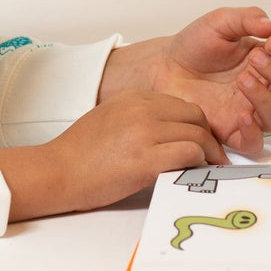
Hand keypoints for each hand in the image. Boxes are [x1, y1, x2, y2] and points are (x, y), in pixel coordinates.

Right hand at [0, 91, 226, 220]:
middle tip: (212, 156)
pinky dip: (198, 163)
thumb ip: (140, 118)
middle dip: (208, 137)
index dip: (195, 124)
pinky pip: (190, 154)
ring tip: (208, 168)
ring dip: (208, 153)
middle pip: (195, 116)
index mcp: (133, 97)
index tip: (201, 140)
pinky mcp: (147, 159)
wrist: (58, 172)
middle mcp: (141, 109)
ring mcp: (145, 133)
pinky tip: (193, 173)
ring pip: (198, 135)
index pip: (181, 105)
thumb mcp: (111, 119)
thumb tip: (169, 132)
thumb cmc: (80, 154)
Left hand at [99, 6, 270, 154]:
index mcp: (269, 62)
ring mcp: (251, 111)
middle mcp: (266, 88)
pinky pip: (255, 143)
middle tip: (255, 59)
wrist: (165, 66)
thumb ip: (247, 19)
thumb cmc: (195, 45)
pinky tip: (242, 114)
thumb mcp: (221, 22)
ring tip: (242, 80)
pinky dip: (254, 132)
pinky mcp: (232, 131)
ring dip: (267, 99)